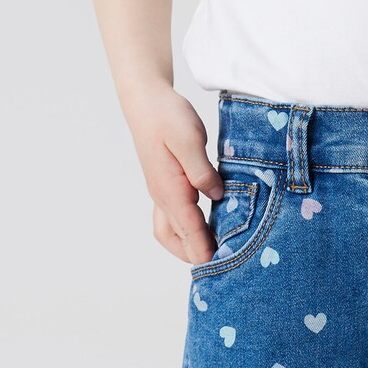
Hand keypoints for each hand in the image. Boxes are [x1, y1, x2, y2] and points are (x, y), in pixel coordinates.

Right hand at [125, 86, 223, 262]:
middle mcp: (163, 198)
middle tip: (222, 266)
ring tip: (212, 254)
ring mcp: (161, 195)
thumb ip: (202, 171)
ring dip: (188, 248)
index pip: (190, 230)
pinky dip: (185, 234)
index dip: (206, 250)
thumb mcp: (189, 138)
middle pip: (177, 240)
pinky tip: (203, 231)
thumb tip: (216, 195)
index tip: (222, 266)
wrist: (145, 100)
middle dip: (197, 256)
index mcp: (170, 190)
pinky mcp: (164, 188)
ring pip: (170, 234)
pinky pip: (171, 221)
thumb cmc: (166, 115)